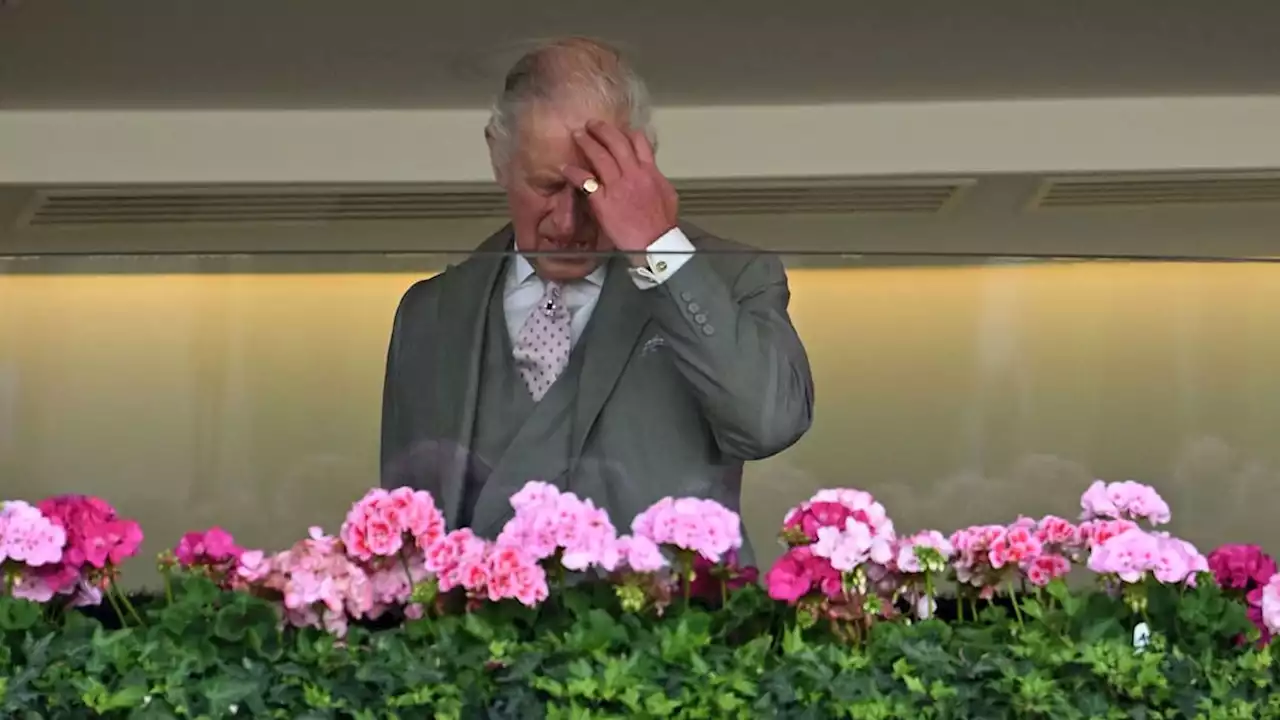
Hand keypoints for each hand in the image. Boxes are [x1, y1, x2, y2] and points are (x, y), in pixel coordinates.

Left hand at [561, 120, 678, 260]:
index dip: (627, 132)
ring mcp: (617, 186)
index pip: (639, 142)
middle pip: (616, 143)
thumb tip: (652, 173)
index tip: (619, 129)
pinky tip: (565, 168)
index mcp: (649, 172)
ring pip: (600, 156)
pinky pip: (585, 181)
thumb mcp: (667, 195)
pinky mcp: (603, 201)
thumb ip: (656, 179)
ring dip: (586, 143)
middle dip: (602, 130)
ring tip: (577, 135)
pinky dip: (574, 172)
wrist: (655, 243)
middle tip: (592, 124)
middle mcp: (633, 174)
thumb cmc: (662, 225)